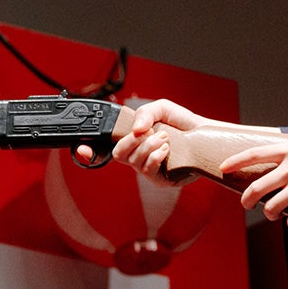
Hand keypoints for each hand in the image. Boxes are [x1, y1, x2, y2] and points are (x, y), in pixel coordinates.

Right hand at [95, 98, 210, 178]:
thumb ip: (144, 113)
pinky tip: (166, 149)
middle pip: (117, 155)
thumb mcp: (161, 108)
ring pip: (134, 163)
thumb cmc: (183, 123)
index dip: (87, 151)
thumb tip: (136, 129)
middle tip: (148, 132)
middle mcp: (137, 156)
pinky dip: (155, 157)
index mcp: (132, 140)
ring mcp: (148, 170)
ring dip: (147, 146)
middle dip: (130, 142)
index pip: (103, 148)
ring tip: (164, 137)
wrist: (205, 134)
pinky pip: (149, 171)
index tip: (81, 148)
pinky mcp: (162, 180)